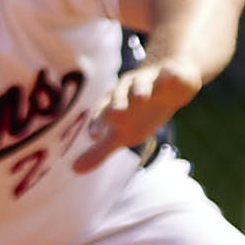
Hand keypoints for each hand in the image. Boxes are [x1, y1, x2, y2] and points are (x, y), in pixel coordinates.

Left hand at [75, 54, 209, 166]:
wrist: (166, 85)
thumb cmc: (139, 113)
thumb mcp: (120, 134)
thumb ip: (99, 151)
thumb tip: (74, 170)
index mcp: (113, 105)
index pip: (101, 114)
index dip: (97, 123)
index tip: (93, 136)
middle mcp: (126, 91)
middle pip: (118, 96)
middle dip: (116, 103)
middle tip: (115, 114)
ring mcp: (148, 81)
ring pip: (141, 83)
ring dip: (140, 89)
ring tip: (141, 96)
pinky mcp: (169, 75)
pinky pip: (170, 74)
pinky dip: (169, 75)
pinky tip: (171, 76)